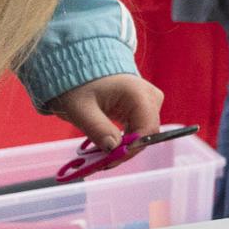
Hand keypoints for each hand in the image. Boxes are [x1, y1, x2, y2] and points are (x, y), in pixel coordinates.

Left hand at [46, 73, 162, 151]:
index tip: (110, 161)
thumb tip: (113, 149)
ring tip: (102, 156)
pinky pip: (138, 129)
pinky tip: (109, 146)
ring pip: (143, 133)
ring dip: (124, 147)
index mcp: (138, 94)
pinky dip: (124, 140)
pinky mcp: (142, 107)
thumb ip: (97, 128)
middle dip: (125, 150)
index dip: (130, 149)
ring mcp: (148, 101)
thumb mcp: (81, 108)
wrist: (79, 65)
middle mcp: (150, 97)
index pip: (146, 130)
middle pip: (146, 133)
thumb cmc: (78, 84)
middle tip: (102, 163)